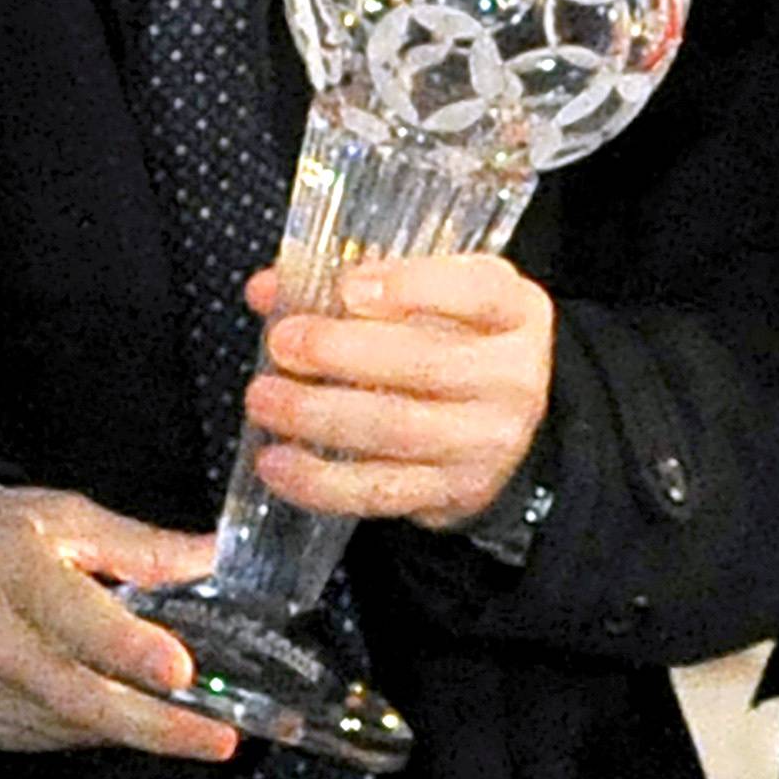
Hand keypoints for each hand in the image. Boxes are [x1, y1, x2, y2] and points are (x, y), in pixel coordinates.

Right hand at [0, 489, 237, 757]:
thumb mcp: (63, 519)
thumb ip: (141, 548)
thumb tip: (213, 560)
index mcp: (9, 571)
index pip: (72, 616)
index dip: (128, 648)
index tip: (180, 670)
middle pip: (78, 695)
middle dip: (156, 725)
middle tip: (218, 738)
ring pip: (73, 725)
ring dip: (138, 729)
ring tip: (196, 727)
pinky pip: (54, 737)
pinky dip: (100, 729)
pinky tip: (129, 716)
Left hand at [244, 253, 554, 531]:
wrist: (500, 426)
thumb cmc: (456, 344)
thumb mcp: (432, 297)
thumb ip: (357, 284)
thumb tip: (267, 289)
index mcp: (514, 312)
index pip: (476, 292)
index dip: (412, 287)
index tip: (348, 287)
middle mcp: (512, 378)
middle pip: (424, 363)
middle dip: (341, 352)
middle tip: (282, 343)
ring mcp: (486, 442)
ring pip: (394, 429)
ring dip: (317, 415)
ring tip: (263, 400)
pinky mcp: (454, 493)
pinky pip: (379, 491)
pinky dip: (319, 480)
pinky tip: (276, 462)